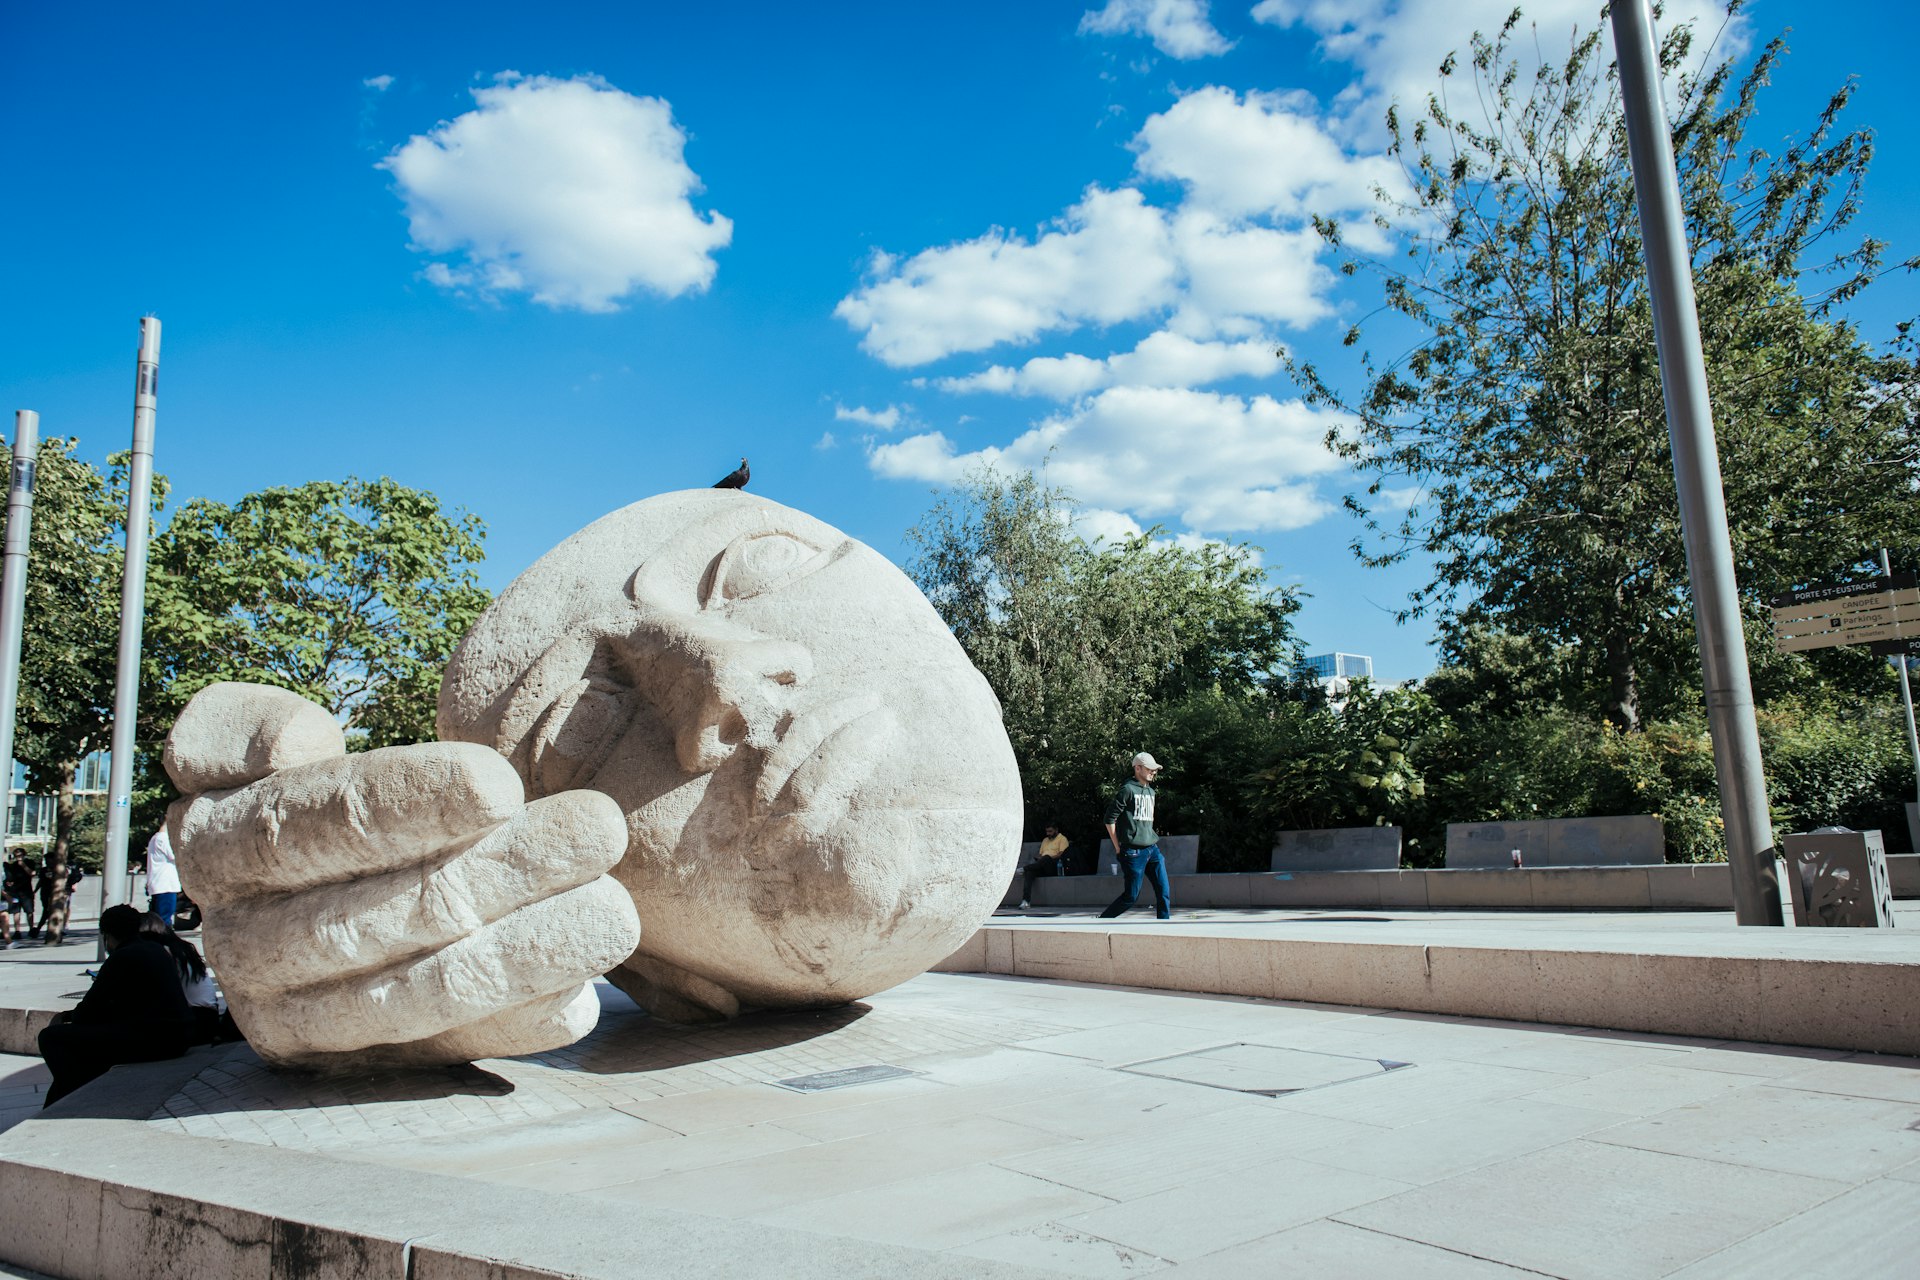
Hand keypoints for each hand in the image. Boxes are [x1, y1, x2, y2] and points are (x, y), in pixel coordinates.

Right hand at [165, 682, 640, 1068]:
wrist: (310, 893)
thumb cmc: (303, 796)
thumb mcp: (244, 745)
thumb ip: (240, 729)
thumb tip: (290, 742)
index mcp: (214, 849)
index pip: (308, 827)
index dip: (405, 803)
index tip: (503, 783)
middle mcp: (244, 946)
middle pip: (380, 913)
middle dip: (501, 871)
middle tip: (601, 827)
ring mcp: (301, 1020)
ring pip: (419, 993)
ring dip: (526, 953)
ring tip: (617, 911)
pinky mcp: (364, 1066)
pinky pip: (451, 1050)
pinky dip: (516, 1022)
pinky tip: (582, 992)